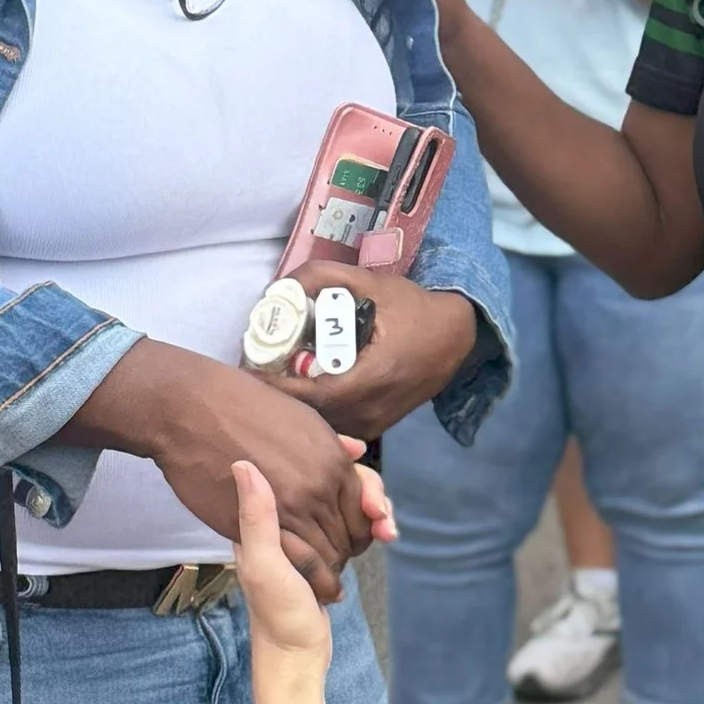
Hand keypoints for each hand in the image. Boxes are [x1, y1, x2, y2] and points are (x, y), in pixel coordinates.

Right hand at [135, 349, 375, 599]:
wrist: (188, 410)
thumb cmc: (239, 405)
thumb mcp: (297, 415)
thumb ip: (330, 441)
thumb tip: (357, 451)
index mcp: (332, 459)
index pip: (364, 508)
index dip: (360, 529)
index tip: (349, 539)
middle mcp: (320, 484)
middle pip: (350, 534)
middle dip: (345, 552)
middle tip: (335, 565)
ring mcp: (293, 506)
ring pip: (329, 552)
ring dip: (328, 569)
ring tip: (322, 579)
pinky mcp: (261, 525)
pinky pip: (303, 562)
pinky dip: (313, 578)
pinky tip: (309, 584)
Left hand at [231, 451, 390, 658]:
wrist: (297, 654)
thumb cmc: (276, 613)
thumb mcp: (263, 566)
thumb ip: (255, 517)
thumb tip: (243, 463)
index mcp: (265, 514)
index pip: (302, 464)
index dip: (331, 455)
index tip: (356, 453)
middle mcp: (289, 515)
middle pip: (334, 478)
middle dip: (366, 487)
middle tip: (380, 510)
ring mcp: (312, 529)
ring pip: (350, 498)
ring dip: (376, 506)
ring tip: (388, 528)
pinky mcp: (330, 544)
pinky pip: (357, 520)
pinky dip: (375, 523)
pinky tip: (386, 535)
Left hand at [268, 256, 478, 435]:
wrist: (455, 336)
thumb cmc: (414, 309)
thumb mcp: (370, 282)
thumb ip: (323, 277)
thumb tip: (278, 285)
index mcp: (372, 378)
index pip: (312, 394)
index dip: (276, 385)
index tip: (247, 370)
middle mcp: (372, 410)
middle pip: (311, 414)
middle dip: (279, 394)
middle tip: (252, 371)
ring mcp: (375, 424)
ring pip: (323, 424)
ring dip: (295, 405)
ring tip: (270, 379)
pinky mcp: (377, 427)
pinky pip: (336, 424)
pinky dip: (314, 409)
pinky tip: (299, 388)